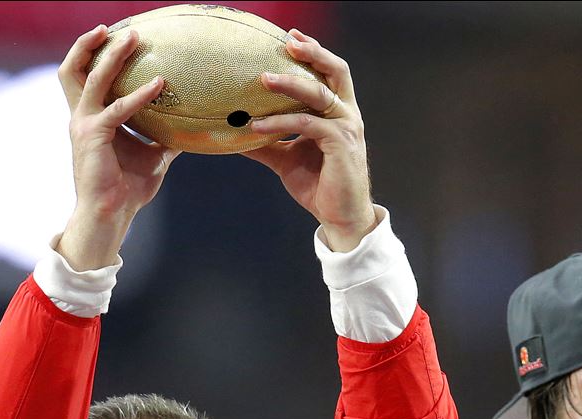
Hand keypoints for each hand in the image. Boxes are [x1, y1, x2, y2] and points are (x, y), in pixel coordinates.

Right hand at [56, 26, 180, 269]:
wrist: (110, 215)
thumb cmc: (128, 190)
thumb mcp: (153, 159)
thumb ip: (164, 141)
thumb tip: (190, 133)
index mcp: (91, 119)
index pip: (85, 78)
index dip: (95, 55)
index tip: (118, 37)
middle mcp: (81, 117)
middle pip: (74, 69)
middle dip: (92, 44)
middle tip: (122, 29)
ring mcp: (83, 124)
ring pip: (91, 78)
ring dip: (111, 56)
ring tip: (133, 39)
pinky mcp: (92, 135)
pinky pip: (118, 108)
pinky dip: (140, 95)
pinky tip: (159, 85)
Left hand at [242, 30, 376, 251]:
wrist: (339, 217)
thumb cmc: (318, 186)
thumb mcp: (286, 160)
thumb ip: (266, 144)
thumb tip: (235, 135)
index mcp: (338, 113)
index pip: (328, 74)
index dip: (312, 53)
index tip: (289, 37)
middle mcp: (346, 114)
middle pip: (334, 71)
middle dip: (312, 53)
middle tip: (286, 41)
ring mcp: (346, 128)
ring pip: (318, 94)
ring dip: (290, 84)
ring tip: (263, 79)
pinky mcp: (340, 144)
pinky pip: (306, 125)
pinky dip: (280, 122)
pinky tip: (256, 125)